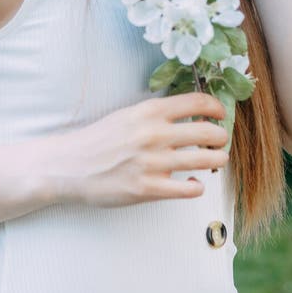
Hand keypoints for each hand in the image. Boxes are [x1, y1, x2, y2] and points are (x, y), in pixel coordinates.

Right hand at [46, 92, 228, 207]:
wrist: (70, 166)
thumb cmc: (101, 139)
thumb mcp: (130, 115)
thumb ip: (158, 114)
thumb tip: (193, 114)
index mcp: (149, 112)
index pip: (197, 103)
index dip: (217, 108)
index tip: (221, 114)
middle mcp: (154, 134)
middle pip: (208, 132)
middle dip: (221, 137)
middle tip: (220, 141)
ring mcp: (152, 163)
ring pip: (205, 160)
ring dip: (217, 160)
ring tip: (215, 160)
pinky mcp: (147, 189)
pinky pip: (189, 189)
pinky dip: (197, 186)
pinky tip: (193, 183)